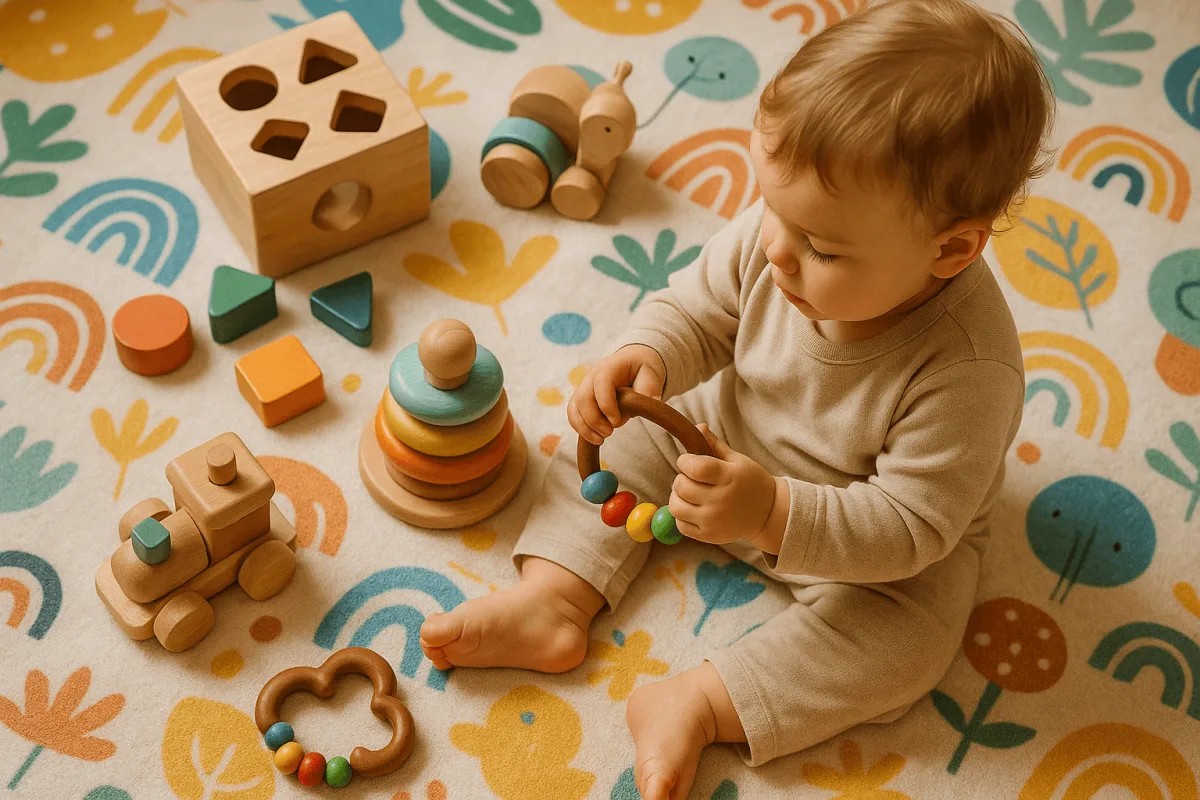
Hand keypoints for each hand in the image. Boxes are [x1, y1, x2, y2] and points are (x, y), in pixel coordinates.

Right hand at [568, 344, 665, 444]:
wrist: (631, 363)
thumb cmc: (640, 369)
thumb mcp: (651, 374)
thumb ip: (649, 388)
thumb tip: (651, 402)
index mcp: (609, 367)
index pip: (601, 383)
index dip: (606, 404)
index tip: (616, 421)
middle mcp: (592, 376)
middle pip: (583, 398)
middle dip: (593, 420)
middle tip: (609, 433)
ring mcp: (584, 387)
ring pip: (574, 408)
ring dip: (584, 427)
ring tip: (600, 440)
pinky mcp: (581, 400)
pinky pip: (573, 414)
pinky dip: (580, 428)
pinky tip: (594, 438)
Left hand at [670, 425, 777, 544]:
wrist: (767, 514)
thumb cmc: (750, 482)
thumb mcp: (737, 460)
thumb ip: (714, 444)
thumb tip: (697, 427)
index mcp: (729, 477)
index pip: (694, 467)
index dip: (684, 461)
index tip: (688, 461)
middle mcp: (721, 501)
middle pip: (681, 486)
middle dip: (682, 477)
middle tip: (692, 477)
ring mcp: (713, 521)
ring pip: (675, 506)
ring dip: (677, 496)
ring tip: (689, 492)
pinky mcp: (708, 536)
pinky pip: (680, 525)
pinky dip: (682, 515)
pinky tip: (693, 508)